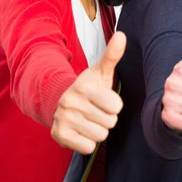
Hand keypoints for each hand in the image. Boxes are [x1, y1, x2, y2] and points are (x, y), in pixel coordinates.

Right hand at [51, 31, 125, 153]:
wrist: (60, 102)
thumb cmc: (89, 88)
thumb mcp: (101, 72)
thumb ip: (113, 55)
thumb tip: (122, 34)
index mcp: (84, 86)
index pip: (116, 106)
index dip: (114, 106)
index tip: (104, 100)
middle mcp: (71, 102)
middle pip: (110, 122)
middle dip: (107, 118)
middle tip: (96, 111)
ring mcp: (63, 119)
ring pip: (100, 135)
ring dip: (98, 131)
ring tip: (89, 120)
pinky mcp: (59, 135)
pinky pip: (87, 147)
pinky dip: (87, 142)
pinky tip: (81, 131)